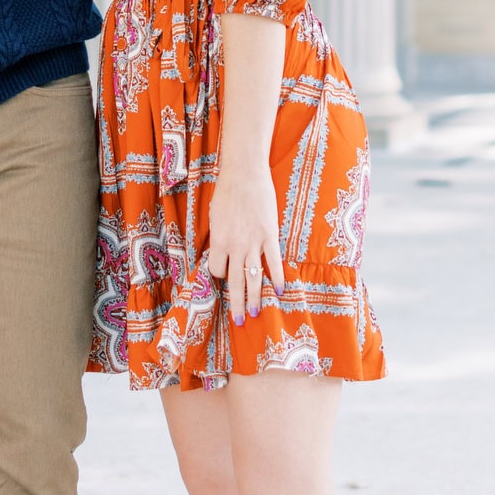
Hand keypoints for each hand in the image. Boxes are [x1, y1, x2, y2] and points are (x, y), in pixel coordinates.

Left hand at [206, 167, 284, 325]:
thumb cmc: (227, 191)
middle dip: (236, 303)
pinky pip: (274, 262)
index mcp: (218, 241)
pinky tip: (280, 291)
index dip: (219, 276)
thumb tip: (221, 251)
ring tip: (255, 313)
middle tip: (239, 321)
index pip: (216, 270)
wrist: (244, 173)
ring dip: (255, 298)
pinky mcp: (269, 235)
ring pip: (254, 277)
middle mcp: (235, 246)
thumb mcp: (215, 216)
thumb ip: (219, 236)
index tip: (224, 277)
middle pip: (235, 282)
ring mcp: (253, 241)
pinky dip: (277, 278)